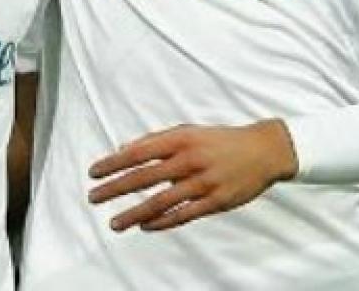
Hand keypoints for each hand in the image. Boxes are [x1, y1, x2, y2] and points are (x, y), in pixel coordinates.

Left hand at [87, 120, 297, 231]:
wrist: (264, 150)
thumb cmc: (220, 140)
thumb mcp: (188, 131)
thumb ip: (156, 140)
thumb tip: (124, 148)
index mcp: (180, 139)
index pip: (138, 152)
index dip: (113, 163)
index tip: (93, 172)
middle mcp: (189, 160)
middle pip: (144, 177)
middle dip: (115, 189)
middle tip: (93, 198)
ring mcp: (203, 182)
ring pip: (161, 201)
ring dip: (134, 213)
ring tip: (114, 223)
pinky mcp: (216, 201)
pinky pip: (183, 215)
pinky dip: (162, 222)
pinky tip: (145, 226)